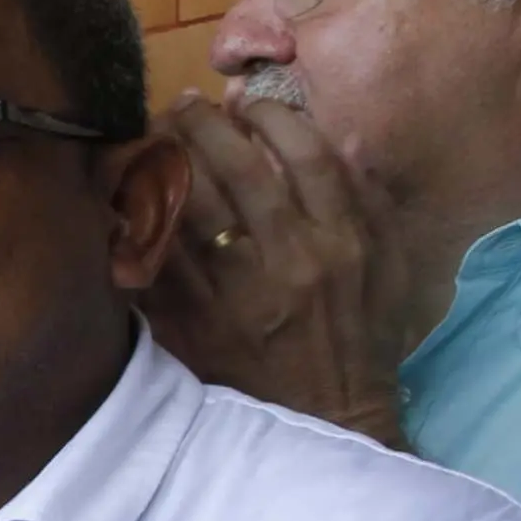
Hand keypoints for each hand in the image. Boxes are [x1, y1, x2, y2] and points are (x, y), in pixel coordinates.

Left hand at [137, 88, 415, 444]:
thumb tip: (347, 136)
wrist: (326, 419)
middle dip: (205, 124)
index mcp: (342, 242)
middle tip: (183, 105)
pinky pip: (157, 258)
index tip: (249, 100)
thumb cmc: (363, 338)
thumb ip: (371, 202)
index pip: (307, 155)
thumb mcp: (391, 270)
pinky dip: (139, 220)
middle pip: (239, 168)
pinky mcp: (194, 322)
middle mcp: (290, 261)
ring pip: (190, 206)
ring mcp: (236, 293)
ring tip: (152, 136)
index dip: (273, 116)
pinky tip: (130, 194)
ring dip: (165, 161)